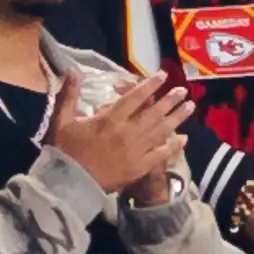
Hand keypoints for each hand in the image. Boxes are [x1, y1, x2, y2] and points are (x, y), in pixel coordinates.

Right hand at [47, 68, 194, 199]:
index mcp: (110, 119)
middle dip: (170, 100)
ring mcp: (137, 150)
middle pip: (154, 112)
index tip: (162, 75)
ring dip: (177, 117)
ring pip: (162, 130)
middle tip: (183, 90)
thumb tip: (73, 70)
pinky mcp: (141, 167)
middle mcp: (128, 132)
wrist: (70, 183)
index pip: (135, 97)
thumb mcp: (63, 120)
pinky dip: (174, 146)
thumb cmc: (65, 150)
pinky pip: (161, 154)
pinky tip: (184, 138)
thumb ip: (69, 95)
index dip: (150, 85)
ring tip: (191, 106)